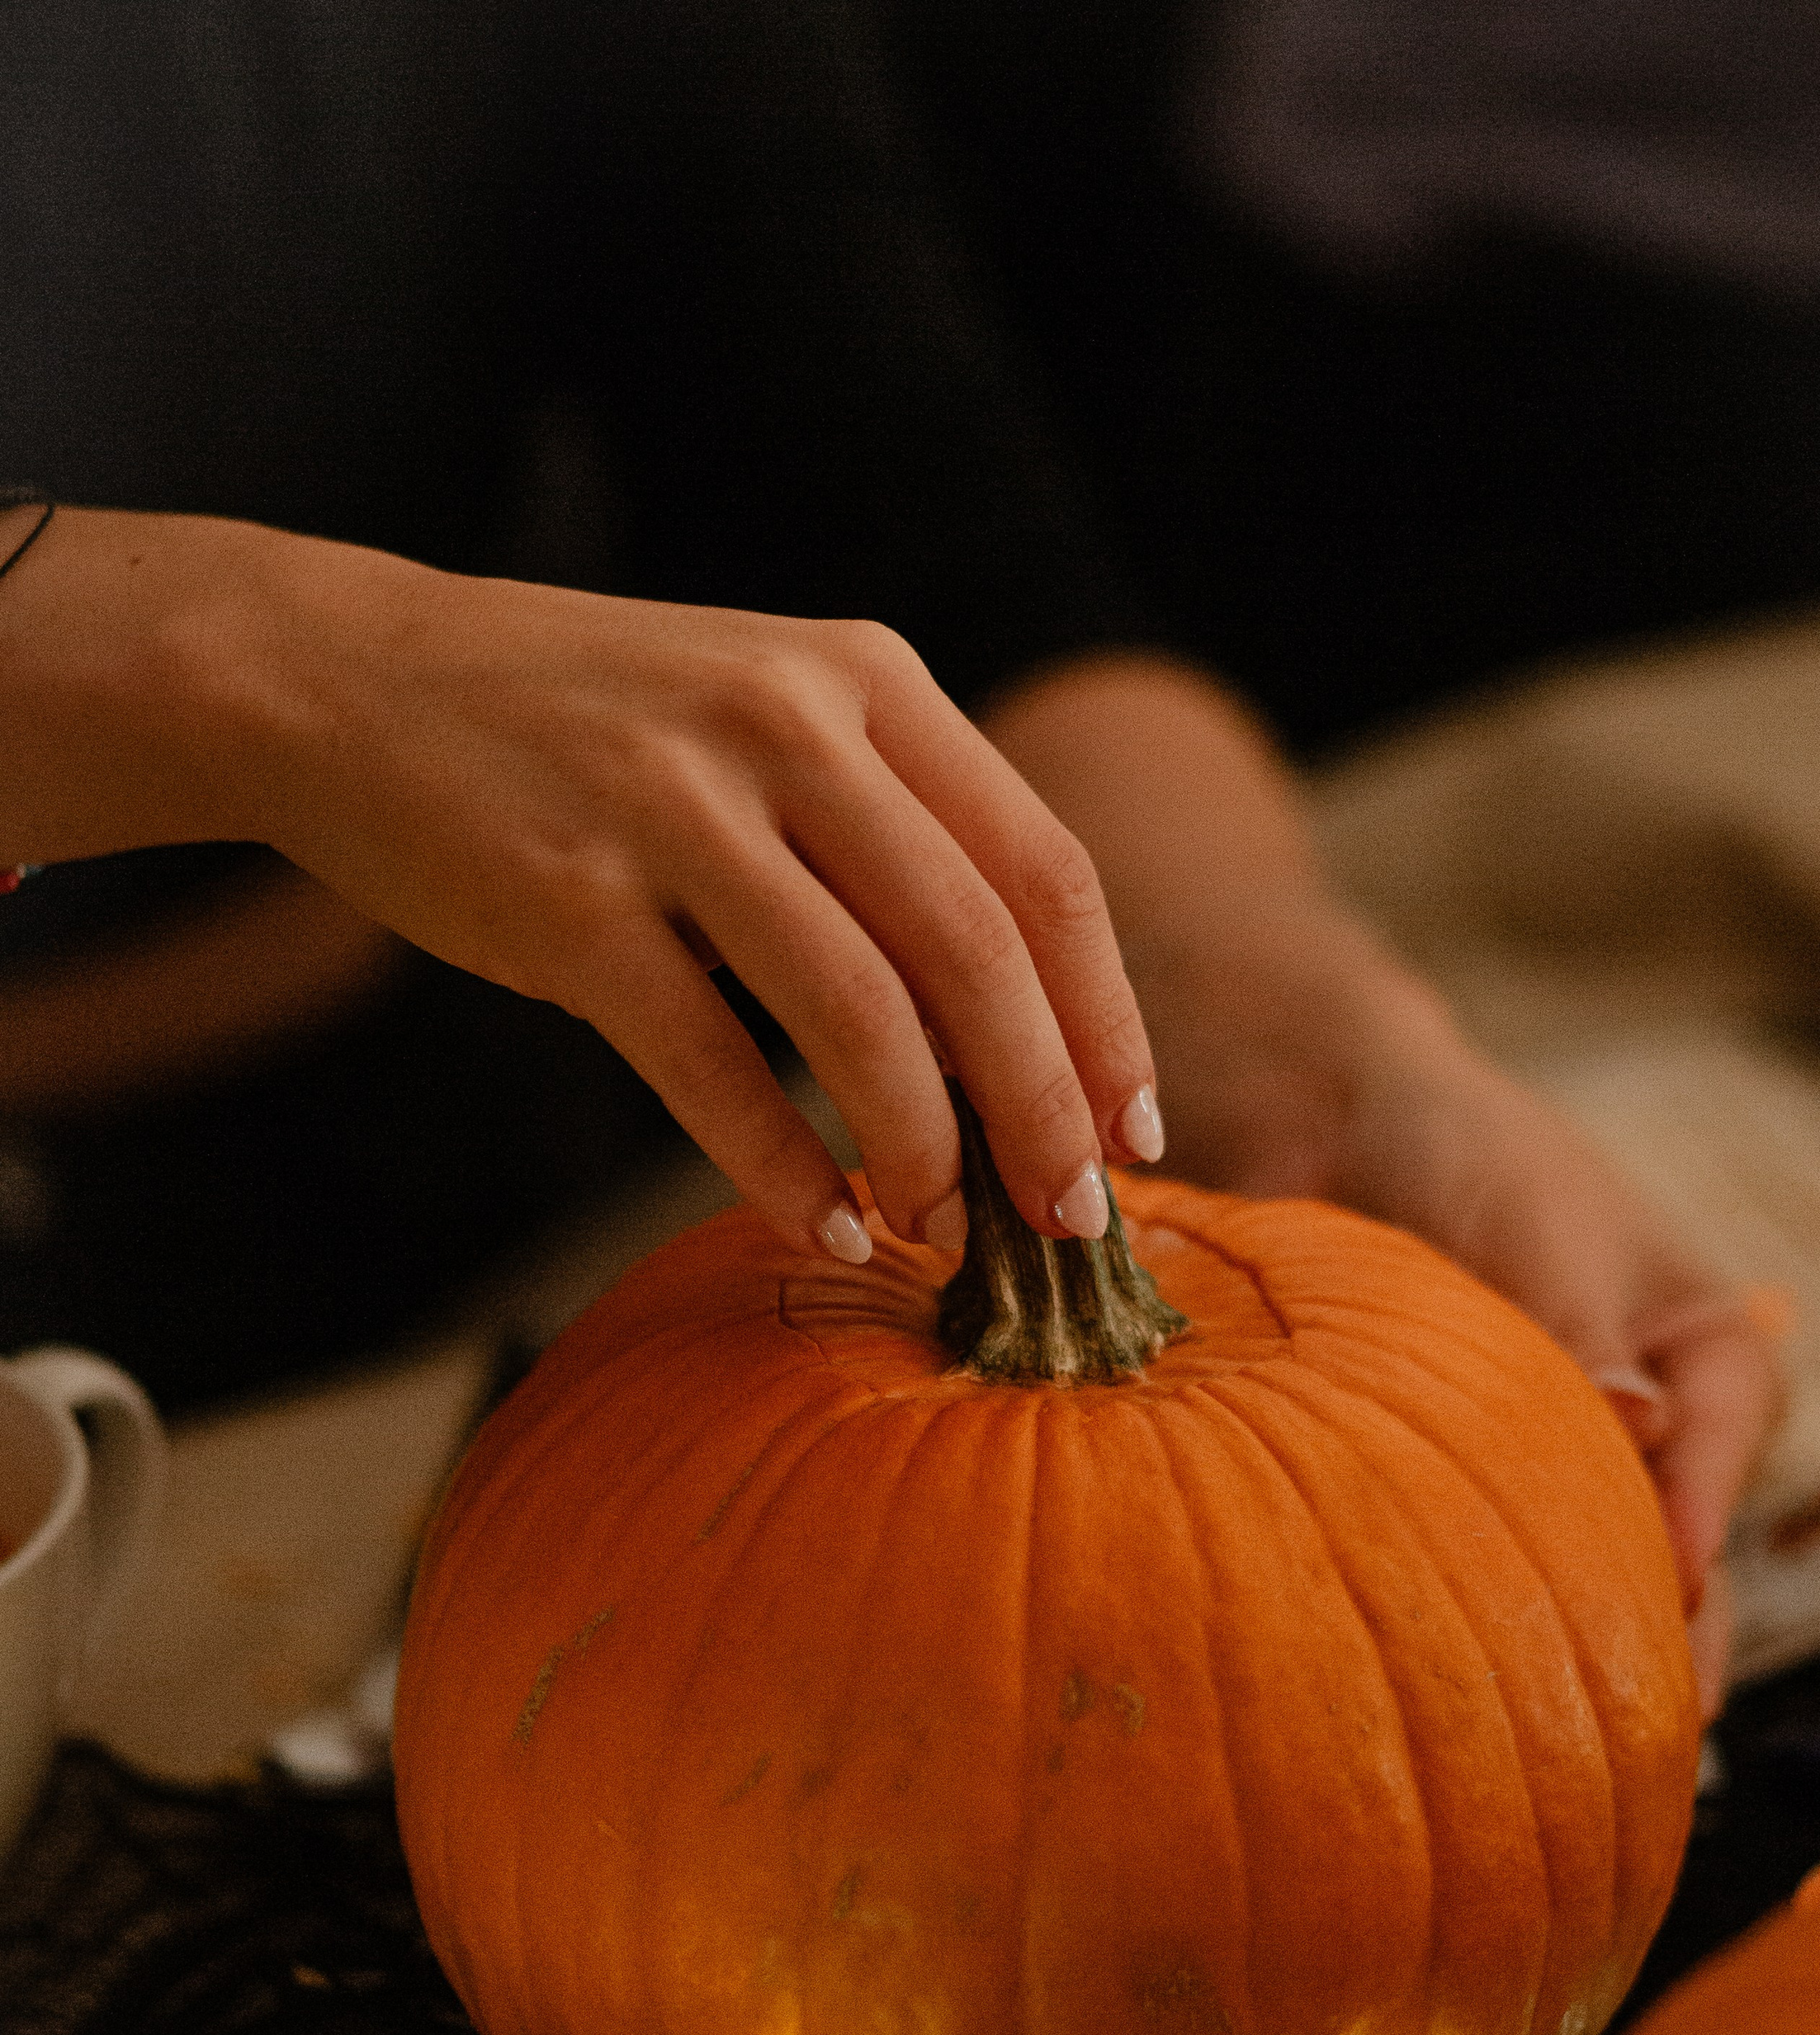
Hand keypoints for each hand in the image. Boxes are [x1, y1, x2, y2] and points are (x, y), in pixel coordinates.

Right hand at [0, 511, 1160, 1256]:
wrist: (350, 680)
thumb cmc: (593, 735)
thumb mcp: (768, 725)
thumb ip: (892, 842)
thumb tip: (1023, 1047)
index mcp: (865, 680)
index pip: (1044, 869)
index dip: (1106, 1018)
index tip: (1134, 1134)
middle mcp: (786, 723)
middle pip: (976, 947)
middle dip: (1043, 1106)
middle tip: (1069, 1222)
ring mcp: (673, 805)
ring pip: (859, 1009)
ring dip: (925, 1145)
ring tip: (947, 1233)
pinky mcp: (568, 899)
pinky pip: (710, 1064)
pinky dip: (784, 1164)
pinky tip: (827, 1224)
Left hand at [1134, 907, 1781, 1713]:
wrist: (1340, 1120)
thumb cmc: (1467, 1150)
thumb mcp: (1540, 1228)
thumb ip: (1582, 1332)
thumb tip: (1640, 1430)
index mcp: (1712, 1364)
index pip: (1718, 1463)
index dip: (1690, 1540)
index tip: (1666, 1604)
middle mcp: (1657, 1434)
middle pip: (1672, 1557)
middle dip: (1650, 1642)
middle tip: (1626, 1740)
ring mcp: (1568, 1472)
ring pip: (1587, 1581)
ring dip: (1567, 1651)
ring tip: (1551, 1754)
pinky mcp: (1477, 1496)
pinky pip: (1491, 1571)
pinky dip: (1481, 1625)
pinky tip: (1447, 1705)